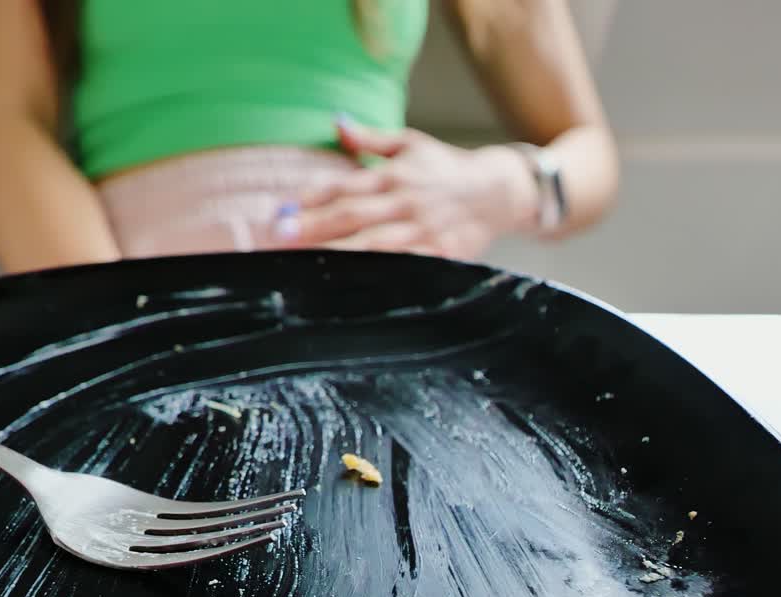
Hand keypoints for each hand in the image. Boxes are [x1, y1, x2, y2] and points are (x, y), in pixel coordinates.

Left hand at [274, 117, 539, 259]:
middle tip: (279, 235)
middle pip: (354, 216)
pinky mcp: (440, 256)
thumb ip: (371, 138)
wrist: (500, 191)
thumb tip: (337, 122)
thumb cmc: (446, 168)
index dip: (314, 196)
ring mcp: (422, 232)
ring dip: (339, 255)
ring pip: (376, 246)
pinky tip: (355, 289)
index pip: (347, 185)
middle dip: (315, 226)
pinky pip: (407, 269)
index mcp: (394, 175)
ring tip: (306, 264)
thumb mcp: (411, 144)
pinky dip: (383, 277)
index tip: (283, 208)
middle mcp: (405, 203)